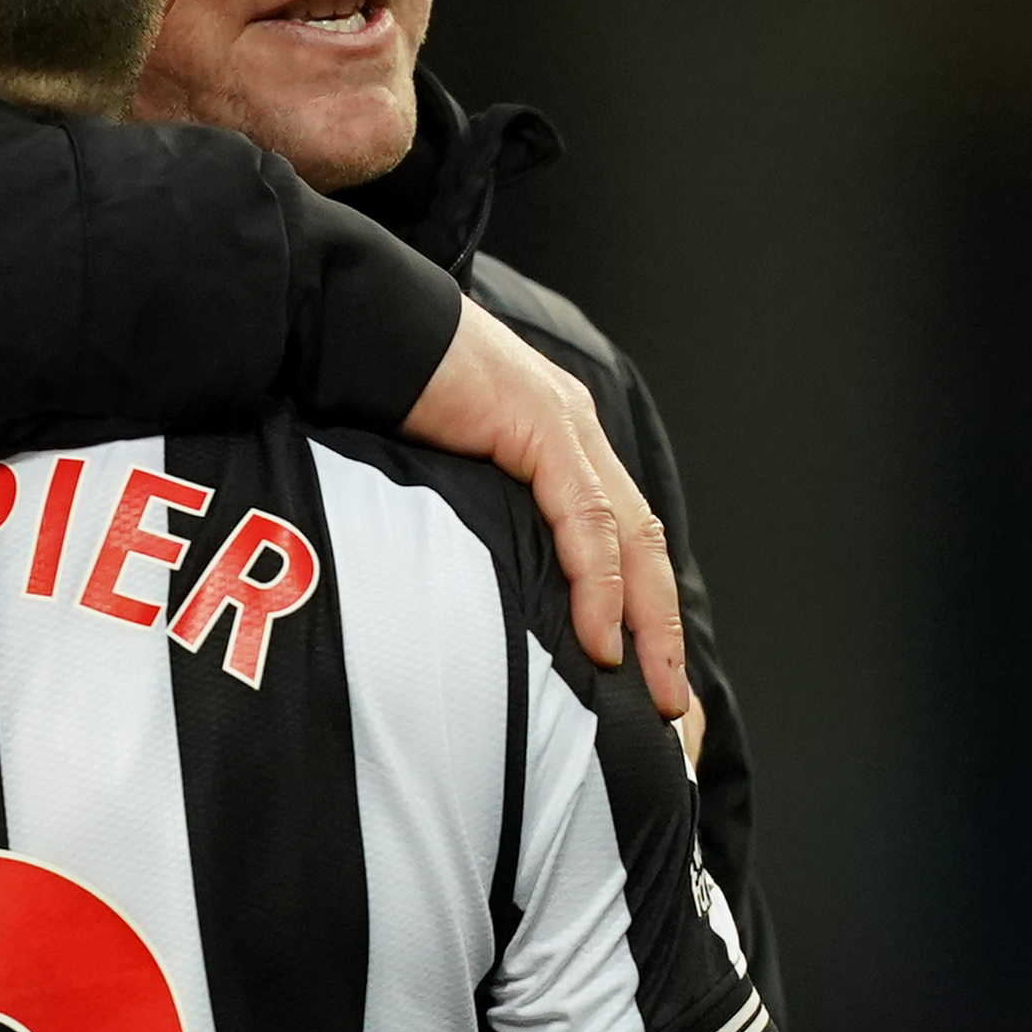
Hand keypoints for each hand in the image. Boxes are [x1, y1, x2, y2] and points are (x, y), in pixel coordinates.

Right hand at [401, 299, 687, 714]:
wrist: (361, 325)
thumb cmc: (385, 397)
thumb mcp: (443, 474)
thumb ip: (476, 519)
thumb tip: (473, 591)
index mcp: (561, 445)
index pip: (623, 539)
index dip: (641, 611)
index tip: (644, 681)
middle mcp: (578, 436)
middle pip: (645, 545)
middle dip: (663, 630)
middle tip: (670, 706)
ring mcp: (566, 428)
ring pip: (632, 539)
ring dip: (647, 621)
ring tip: (648, 688)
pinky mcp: (540, 426)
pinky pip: (585, 521)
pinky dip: (598, 585)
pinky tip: (599, 638)